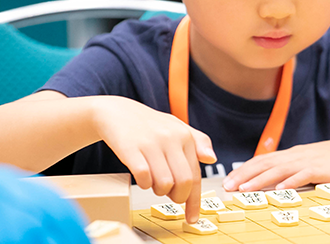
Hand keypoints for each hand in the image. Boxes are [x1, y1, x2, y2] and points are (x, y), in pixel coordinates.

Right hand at [90, 96, 216, 222]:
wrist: (117, 112)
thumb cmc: (150, 125)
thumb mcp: (177, 127)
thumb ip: (198, 141)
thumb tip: (212, 158)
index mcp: (185, 136)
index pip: (196, 174)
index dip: (194, 200)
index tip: (193, 217)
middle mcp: (171, 138)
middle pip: (183, 182)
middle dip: (177, 197)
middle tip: (170, 195)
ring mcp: (151, 143)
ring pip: (164, 183)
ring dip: (158, 191)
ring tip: (154, 182)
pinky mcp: (131, 148)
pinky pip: (143, 177)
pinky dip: (143, 184)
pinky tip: (142, 178)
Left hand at [223, 133, 329, 191]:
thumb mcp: (319, 162)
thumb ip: (301, 168)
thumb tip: (283, 180)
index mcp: (297, 154)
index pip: (265, 160)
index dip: (245, 170)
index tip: (229, 180)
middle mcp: (300, 155)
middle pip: (266, 164)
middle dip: (244, 175)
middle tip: (227, 187)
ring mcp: (312, 161)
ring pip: (280, 170)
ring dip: (260, 180)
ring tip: (244, 189)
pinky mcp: (326, 169)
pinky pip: (304, 175)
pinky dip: (290, 182)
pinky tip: (279, 189)